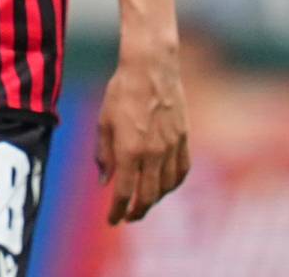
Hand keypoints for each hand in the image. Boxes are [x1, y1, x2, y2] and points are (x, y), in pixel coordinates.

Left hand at [96, 44, 189, 224]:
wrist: (151, 68)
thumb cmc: (122, 91)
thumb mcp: (103, 122)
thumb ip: (103, 154)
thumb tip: (104, 181)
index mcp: (128, 150)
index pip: (123, 192)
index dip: (117, 211)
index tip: (112, 220)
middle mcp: (152, 153)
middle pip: (147, 196)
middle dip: (136, 211)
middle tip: (128, 217)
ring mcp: (171, 147)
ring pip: (166, 187)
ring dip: (155, 200)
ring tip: (144, 202)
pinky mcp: (184, 138)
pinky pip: (182, 171)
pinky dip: (173, 184)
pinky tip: (165, 186)